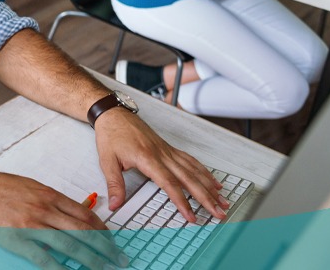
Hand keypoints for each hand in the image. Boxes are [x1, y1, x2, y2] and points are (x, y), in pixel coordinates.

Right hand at [0, 170, 124, 268]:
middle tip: (118, 258)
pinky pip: (44, 258)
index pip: (84, 213)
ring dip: (91, 258)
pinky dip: (60, 268)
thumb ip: (50, 200)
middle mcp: (45, 209)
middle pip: (84, 230)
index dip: (102, 229)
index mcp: (49, 195)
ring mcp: (33, 225)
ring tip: (104, 267)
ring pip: (71, 244)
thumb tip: (70, 213)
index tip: (112, 239)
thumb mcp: (30, 186)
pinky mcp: (19, 240)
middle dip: (105, 246)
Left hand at [94, 110, 226, 223]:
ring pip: (194, 170)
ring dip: (210, 186)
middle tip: (218, 212)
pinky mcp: (169, 148)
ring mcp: (167, 151)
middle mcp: (162, 154)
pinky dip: (204, 172)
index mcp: (147, 158)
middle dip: (206, 197)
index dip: (181, 201)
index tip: (190, 216)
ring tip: (222, 200)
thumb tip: (115, 204)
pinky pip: (191, 161)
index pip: (169, 184)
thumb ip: (114, 184)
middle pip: (189, 179)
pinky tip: (213, 181)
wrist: (114, 114)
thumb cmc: (111, 134)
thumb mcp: (107, 161)